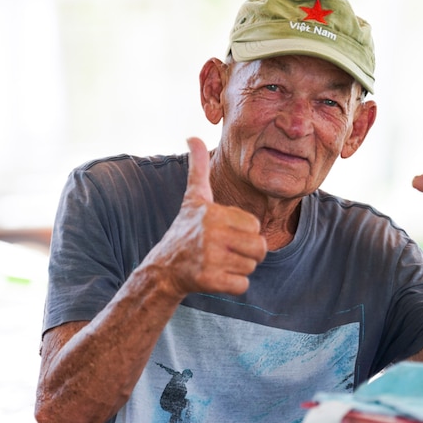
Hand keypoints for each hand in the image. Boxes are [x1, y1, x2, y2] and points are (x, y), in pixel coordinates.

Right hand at [148, 137, 267, 296]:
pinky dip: (232, 285)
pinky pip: (242, 286)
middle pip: (259, 248)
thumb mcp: (194, 197)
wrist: (164, 269)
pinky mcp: (208, 281)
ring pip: (251, 267)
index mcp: (213, 213)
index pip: (255, 226)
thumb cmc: (185, 230)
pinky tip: (215, 277)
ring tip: (218, 262)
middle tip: (225, 251)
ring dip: (238, 268)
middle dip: (247, 253)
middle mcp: (211, 234)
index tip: (224, 233)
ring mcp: (209, 258)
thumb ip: (198, 167)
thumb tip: (192, 136)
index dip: (244, 232)